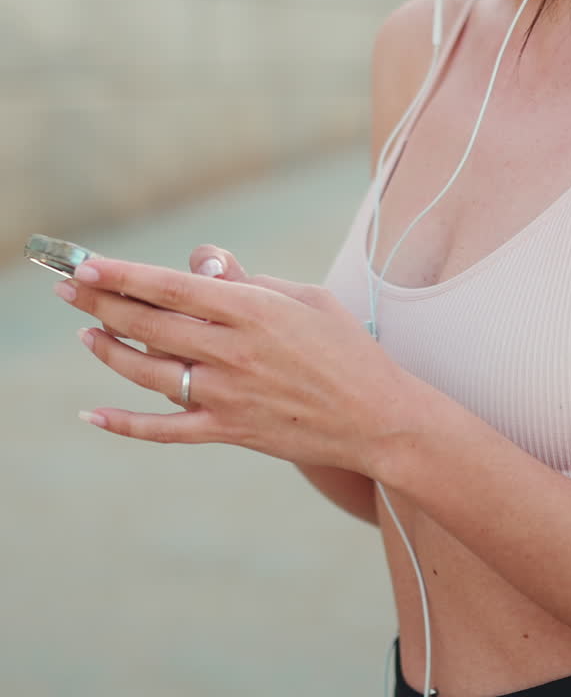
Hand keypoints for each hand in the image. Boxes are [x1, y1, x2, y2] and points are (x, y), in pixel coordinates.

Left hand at [55, 252, 408, 474]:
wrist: (377, 417)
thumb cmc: (345, 347)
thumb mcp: (305, 297)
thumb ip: (248, 282)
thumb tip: (199, 270)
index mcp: (254, 311)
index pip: (174, 287)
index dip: (126, 275)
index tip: (91, 264)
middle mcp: (234, 352)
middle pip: (151, 324)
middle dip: (102, 302)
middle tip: (67, 289)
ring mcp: (228, 395)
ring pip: (150, 372)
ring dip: (110, 351)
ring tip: (86, 332)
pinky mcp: (229, 431)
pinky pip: (166, 430)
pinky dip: (125, 424)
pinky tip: (93, 414)